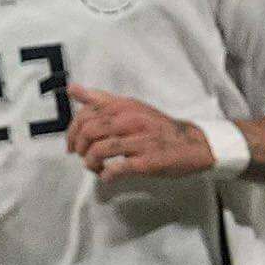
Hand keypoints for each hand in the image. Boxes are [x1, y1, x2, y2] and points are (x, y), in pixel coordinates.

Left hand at [66, 86, 217, 179]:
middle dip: (80, 148)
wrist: (192, 144)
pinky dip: (106, 175)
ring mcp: (140, 141)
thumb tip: (73, 88)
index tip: (72, 144)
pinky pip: (117, 169)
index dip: (72, 132)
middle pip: (89, 132)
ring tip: (96, 167)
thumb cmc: (157, 127)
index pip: (86, 115)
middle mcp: (132, 120)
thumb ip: (100, 100)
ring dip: (90, 163)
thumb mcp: (130, 107)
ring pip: (99, 150)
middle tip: (83, 156)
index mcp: (124, 106)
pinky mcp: (147, 161)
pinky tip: (109, 176)